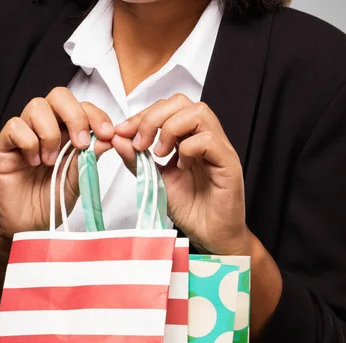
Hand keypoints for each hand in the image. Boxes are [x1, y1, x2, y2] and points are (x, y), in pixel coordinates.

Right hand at [0, 87, 114, 249]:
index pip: (81, 106)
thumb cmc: (52, 201)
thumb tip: (111, 136)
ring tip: (50, 161)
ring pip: (36, 106)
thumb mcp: (79, 177)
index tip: (107, 135)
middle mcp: (45, 127)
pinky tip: (32, 163)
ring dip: (50, 133)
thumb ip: (91, 155)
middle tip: (80, 144)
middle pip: (58, 96)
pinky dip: (29, 143)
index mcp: (66, 132)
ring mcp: (23, 134)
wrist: (28, 226)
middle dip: (75, 116)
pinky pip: (15, 126)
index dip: (96, 115)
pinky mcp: (4, 145)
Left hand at [113, 94, 250, 254]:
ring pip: (198, 112)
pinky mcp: (229, 163)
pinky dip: (188, 149)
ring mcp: (219, 148)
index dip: (142, 115)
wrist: (210, 237)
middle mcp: (205, 137)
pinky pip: (209, 139)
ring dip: (170, 129)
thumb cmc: (190, 209)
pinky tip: (181, 166)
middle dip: (153, 117)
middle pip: (182, 102)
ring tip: (160, 153)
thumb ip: (136, 159)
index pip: (167, 107)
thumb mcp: (154, 181)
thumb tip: (117, 137)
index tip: (122, 132)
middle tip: (140, 143)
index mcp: (188, 138)